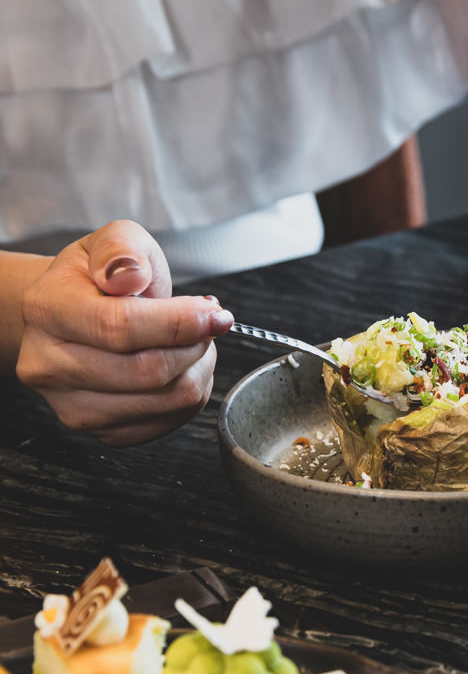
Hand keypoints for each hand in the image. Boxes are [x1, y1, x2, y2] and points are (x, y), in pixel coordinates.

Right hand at [16, 220, 233, 445]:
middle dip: (194, 344)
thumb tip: (130, 276)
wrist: (74, 314)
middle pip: (146, 371)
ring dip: (198, 368)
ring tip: (194, 341)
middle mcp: (49, 364)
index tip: (213, 312)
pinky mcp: (102, 432)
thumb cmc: (97, 278)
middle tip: (208, 322)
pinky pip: (168, 421)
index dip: (178, 322)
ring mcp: (72, 405)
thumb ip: (123, 250)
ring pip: (164, 401)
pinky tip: (182, 366)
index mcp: (48, 309)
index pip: (120, 326)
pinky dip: (190, 392)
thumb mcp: (113, 241)